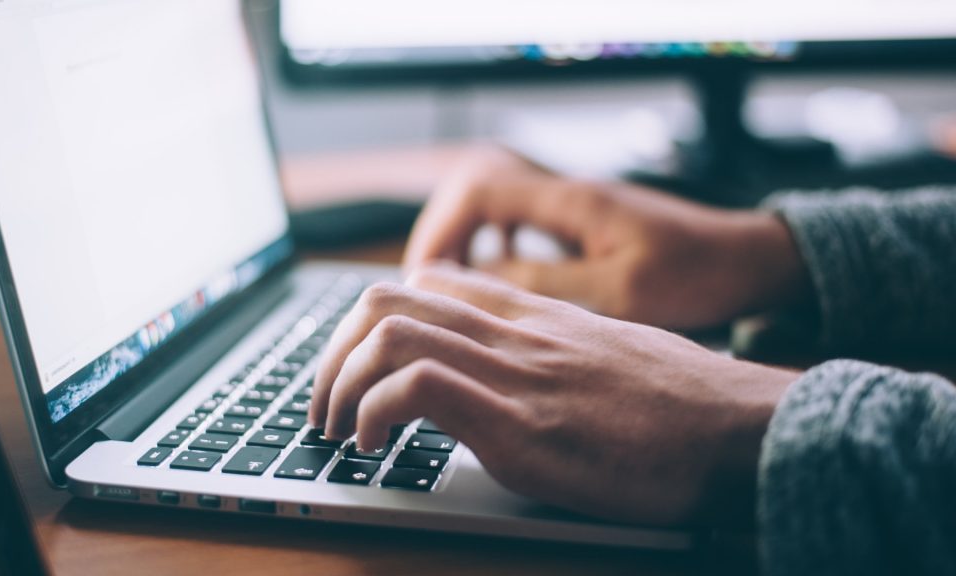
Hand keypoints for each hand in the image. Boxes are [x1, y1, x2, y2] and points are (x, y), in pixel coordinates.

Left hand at [311, 264, 797, 526]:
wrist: (745, 429)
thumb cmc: (685, 403)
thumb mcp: (609, 355)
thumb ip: (552, 351)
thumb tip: (514, 375)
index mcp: (534, 315)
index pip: (428, 282)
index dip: (372, 320)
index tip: (358, 366)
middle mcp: (515, 332)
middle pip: (387, 298)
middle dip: (333, 352)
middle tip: (325, 403)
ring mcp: (516, 373)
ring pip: (388, 332)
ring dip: (338, 383)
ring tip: (337, 429)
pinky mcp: (522, 425)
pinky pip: (417, 387)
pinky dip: (374, 413)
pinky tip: (374, 446)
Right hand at [404, 146, 809, 329]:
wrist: (748, 260)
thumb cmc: (697, 275)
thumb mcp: (620, 292)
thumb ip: (546, 285)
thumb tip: (477, 283)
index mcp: (571, 201)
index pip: (479, 189)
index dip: (441, 230)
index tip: (425, 277)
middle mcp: (566, 194)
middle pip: (475, 192)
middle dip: (443, 237)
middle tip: (427, 288)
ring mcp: (574, 207)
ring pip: (495, 208)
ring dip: (467, 243)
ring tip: (452, 290)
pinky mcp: (584, 225)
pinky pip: (520, 225)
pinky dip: (496, 249)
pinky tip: (499, 283)